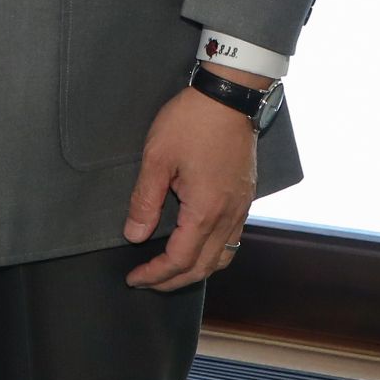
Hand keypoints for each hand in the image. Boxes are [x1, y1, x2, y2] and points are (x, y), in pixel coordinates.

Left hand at [123, 80, 261, 290]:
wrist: (228, 97)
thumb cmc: (190, 122)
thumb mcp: (157, 158)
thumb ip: (145, 201)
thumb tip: (134, 236)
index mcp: (205, 211)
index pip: (179, 260)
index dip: (155, 274)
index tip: (133, 278)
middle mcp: (229, 216)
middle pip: (203, 267)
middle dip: (173, 280)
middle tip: (146, 282)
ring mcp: (241, 208)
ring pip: (223, 257)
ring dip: (196, 270)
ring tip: (170, 271)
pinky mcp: (245, 198)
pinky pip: (232, 239)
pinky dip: (212, 253)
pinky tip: (196, 245)